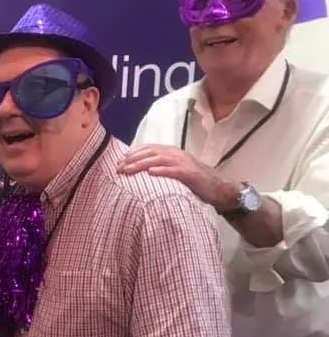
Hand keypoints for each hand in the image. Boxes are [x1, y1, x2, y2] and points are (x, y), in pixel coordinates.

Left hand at [118, 144, 234, 209]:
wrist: (219, 188)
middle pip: (150, 153)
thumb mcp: (175, 171)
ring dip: (141, 164)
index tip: (118, 162)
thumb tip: (141, 172)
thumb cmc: (195, 181)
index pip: (148, 149)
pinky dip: (162, 170)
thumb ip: (161, 168)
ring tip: (128, 170)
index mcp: (172, 152)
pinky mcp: (190, 173)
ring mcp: (183, 162)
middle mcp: (176, 154)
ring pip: (158, 159)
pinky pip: (174, 170)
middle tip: (118, 168)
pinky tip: (151, 173)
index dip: (133, 154)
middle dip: (132, 159)